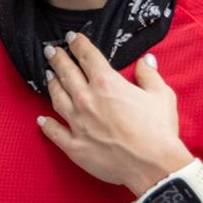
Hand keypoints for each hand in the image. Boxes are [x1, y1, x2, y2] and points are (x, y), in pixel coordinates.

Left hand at [37, 33, 192, 191]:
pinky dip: (46, 125)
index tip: (72, 37)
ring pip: (57, 98)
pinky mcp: (74, 146)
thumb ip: (149, 75)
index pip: (87, 57)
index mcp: (106, 83)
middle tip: (50, 50)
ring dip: (52, 85)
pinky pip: (54, 132)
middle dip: (57, 59)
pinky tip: (41, 119)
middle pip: (67, 74)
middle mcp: (86, 100)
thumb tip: (146, 60)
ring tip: (48, 76)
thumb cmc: (159, 130)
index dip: (78, 44)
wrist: (152, 165)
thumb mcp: (161, 95)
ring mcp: (77, 123)